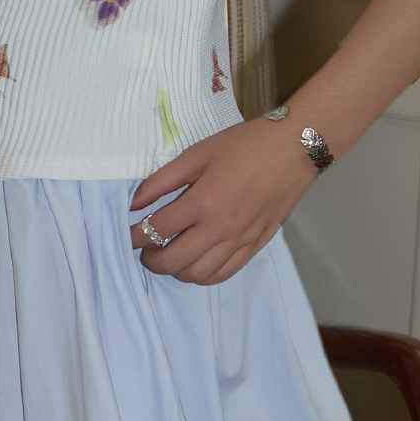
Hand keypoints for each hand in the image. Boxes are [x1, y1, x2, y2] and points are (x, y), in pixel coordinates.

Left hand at [128, 117, 316, 284]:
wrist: (293, 150)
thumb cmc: (244, 145)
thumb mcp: (198, 153)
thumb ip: (164, 179)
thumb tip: (135, 202)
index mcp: (204, 202)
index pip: (158, 229)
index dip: (135, 235)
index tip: (126, 234)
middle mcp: (221, 228)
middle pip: (175, 261)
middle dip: (151, 260)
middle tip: (143, 250)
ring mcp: (240, 241)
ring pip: (199, 275)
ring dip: (176, 271)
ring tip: (168, 256)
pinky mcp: (256, 246)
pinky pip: (224, 274)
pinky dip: (203, 275)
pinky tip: (195, 262)